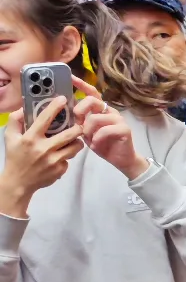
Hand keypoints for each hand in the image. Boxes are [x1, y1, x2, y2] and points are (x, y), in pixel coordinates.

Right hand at [0, 100, 81, 216]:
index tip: (63, 99)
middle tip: (79, 124)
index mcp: (31, 138)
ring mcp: (53, 161)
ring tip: (73, 139)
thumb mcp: (9, 137)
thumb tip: (24, 109)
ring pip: (75, 147)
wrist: (18, 183)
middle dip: (77, 127)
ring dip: (77, 142)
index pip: (45, 119)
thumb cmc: (14, 157)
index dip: (55, 107)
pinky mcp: (60, 170)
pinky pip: (69, 159)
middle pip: (69, 134)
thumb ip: (15, 121)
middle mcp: (44, 149)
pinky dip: (67, 155)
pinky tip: (61, 154)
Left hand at [73, 85, 147, 179]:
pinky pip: (105, 130)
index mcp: (101, 110)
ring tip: (89, 140)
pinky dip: (97, 139)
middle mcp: (110, 111)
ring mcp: (118, 119)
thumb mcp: (87, 133)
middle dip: (80, 110)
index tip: (70, 77)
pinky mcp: (124, 129)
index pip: (92, 93)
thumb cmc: (103, 145)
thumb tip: (70, 116)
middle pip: (92, 100)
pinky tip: (96, 145)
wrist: (121, 160)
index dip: (82, 84)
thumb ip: (81, 123)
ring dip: (88, 131)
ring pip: (96, 118)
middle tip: (77, 123)